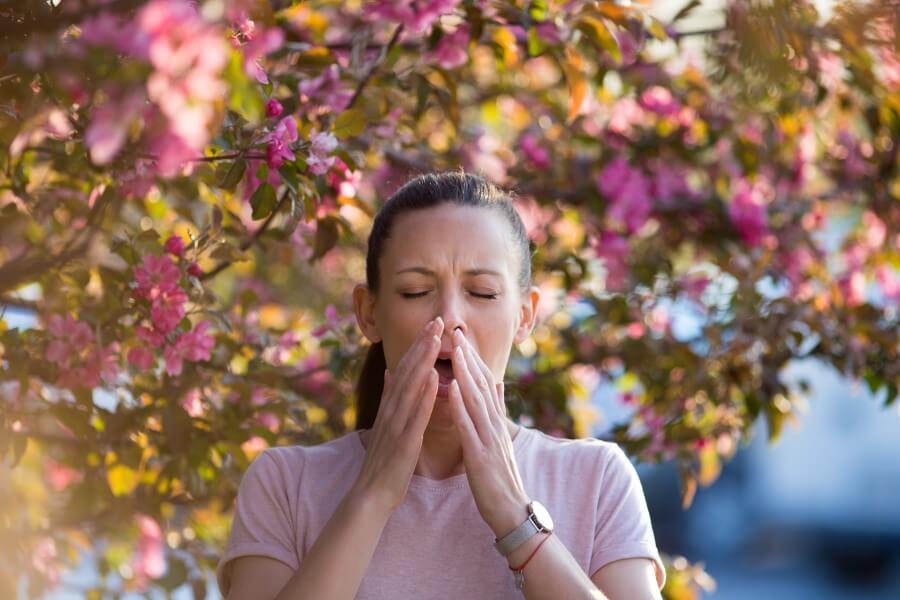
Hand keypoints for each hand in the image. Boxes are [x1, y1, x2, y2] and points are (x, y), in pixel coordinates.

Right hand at [352, 317, 443, 514]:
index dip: (419, 346)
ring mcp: (396, 424)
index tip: (433, 325)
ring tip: (436, 338)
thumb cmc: (384, 462)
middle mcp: (392, 410)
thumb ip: (390, 399)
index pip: (406, 369)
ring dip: (424, 360)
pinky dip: (424, 394)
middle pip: (408, 370)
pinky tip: (434, 378)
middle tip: (438, 319)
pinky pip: (415, 414)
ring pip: (411, 385)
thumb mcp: (387, 424)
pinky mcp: (403, 441)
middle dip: (423, 344)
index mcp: (391, 406)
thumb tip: (391, 373)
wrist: (371, 495)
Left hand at [447, 328, 529, 536]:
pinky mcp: (479, 455)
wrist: (511, 510)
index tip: (461, 337)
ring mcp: (489, 438)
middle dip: (469, 357)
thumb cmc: (501, 476)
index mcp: (496, 421)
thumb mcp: (500, 438)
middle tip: (457, 332)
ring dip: (465, 373)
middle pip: (481, 385)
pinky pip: (469, 426)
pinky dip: (460, 406)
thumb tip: (497, 383)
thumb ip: (496, 410)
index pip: (484, 383)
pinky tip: (452, 389)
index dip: (473, 359)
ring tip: (454, 351)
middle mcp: (495, 425)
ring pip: (476, 400)